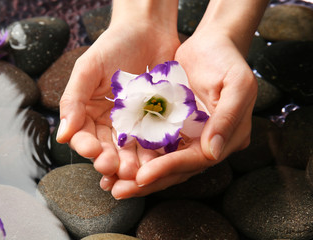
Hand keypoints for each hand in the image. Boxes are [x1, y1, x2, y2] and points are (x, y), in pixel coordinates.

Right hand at [57, 4, 180, 184]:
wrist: (148, 30)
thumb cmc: (114, 45)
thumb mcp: (88, 69)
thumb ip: (73, 100)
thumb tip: (62, 135)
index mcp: (89, 112)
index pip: (84, 136)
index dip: (86, 146)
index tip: (93, 151)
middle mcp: (110, 122)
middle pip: (107, 148)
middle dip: (110, 160)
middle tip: (115, 168)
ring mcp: (134, 123)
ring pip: (131, 149)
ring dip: (132, 162)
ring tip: (136, 171)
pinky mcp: (155, 121)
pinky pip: (154, 139)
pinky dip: (154, 151)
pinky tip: (155, 160)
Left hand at [107, 27, 256, 199]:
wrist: (212, 43)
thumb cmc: (227, 60)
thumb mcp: (237, 84)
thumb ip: (227, 118)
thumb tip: (212, 153)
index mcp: (227, 138)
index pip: (196, 160)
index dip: (169, 169)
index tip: (141, 177)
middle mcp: (208, 142)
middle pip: (177, 168)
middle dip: (149, 181)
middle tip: (119, 191)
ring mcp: (191, 135)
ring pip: (164, 161)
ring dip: (140, 174)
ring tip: (113, 184)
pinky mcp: (174, 126)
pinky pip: (156, 144)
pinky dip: (139, 155)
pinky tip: (118, 161)